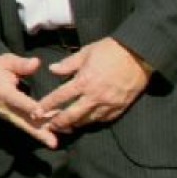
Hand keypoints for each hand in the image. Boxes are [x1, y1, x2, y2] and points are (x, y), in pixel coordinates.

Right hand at [0, 53, 56, 148]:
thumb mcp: (6, 61)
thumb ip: (21, 64)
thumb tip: (36, 63)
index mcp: (2, 92)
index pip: (17, 100)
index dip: (28, 106)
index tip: (40, 112)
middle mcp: (5, 108)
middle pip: (22, 120)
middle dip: (38, 130)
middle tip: (52, 140)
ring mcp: (8, 116)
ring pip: (25, 127)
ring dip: (40, 135)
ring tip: (54, 142)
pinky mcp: (13, 120)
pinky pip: (26, 128)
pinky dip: (38, 134)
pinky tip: (51, 138)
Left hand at [33, 38, 152, 133]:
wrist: (139, 54)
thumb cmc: (111, 50)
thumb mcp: (86, 52)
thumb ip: (68, 64)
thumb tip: (52, 69)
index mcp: (84, 81)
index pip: (60, 97)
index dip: (47, 105)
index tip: (37, 112)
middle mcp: (95, 96)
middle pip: (72, 115)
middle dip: (59, 122)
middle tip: (49, 126)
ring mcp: (109, 104)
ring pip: (88, 120)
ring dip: (75, 124)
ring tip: (66, 127)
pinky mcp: (120, 108)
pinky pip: (104, 119)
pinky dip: (94, 122)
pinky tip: (87, 122)